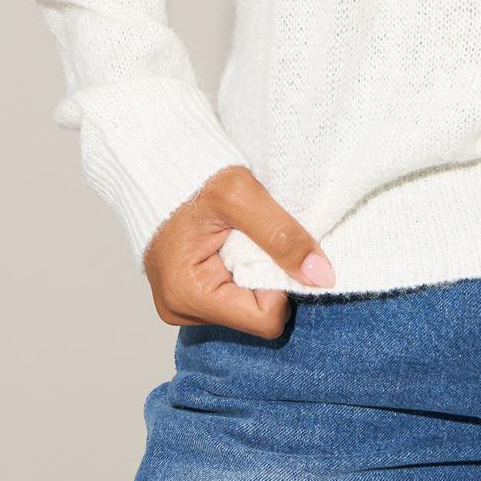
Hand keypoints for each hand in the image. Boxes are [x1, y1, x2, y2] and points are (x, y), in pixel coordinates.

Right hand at [142, 165, 336, 337]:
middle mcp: (180, 309)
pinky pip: (231, 293)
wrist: (159, 161)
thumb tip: (321, 277)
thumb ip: (283, 236)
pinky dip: (240, 268)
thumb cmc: (191, 174)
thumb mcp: (241, 195)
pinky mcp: (187, 292)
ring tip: (237, 234)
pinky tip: (230, 242)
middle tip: (254, 235)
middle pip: (255, 314)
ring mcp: (181, 304)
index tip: (273, 245)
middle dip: (266, 276)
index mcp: (188, 294)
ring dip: (253, 270)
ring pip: (245, 305)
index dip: (280, 283)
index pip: (265, 319)